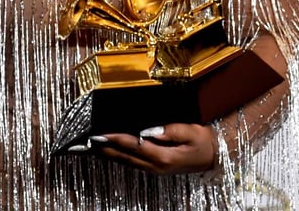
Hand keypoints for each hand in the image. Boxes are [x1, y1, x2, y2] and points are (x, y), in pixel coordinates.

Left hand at [86, 124, 216, 174]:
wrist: (215, 156)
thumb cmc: (204, 141)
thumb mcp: (192, 132)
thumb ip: (171, 130)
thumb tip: (148, 129)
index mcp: (163, 156)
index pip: (132, 145)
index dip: (114, 139)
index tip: (98, 134)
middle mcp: (154, 166)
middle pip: (122, 156)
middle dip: (101, 149)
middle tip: (82, 143)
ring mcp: (153, 169)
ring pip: (123, 161)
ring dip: (104, 154)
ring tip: (86, 148)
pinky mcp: (153, 168)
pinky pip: (128, 162)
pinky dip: (114, 157)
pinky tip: (105, 152)